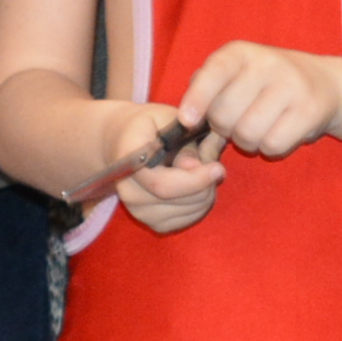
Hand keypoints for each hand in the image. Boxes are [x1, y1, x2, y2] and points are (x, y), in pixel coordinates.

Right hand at [104, 102, 225, 236]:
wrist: (123, 141)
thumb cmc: (151, 125)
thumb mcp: (167, 117)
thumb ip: (183, 136)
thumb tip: (194, 166)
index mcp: (127, 158)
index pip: (163, 184)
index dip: (195, 180)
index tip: (218, 168)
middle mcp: (127, 190)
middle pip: (177, 200)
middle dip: (206, 185)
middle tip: (215, 166)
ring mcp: (137, 210)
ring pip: (186, 212)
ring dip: (206, 194)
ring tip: (204, 173)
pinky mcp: (151, 223)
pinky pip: (186, 221)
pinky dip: (200, 205)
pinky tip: (198, 187)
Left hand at [180, 41, 341, 160]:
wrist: (323, 82)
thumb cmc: (265, 84)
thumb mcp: (235, 73)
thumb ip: (207, 86)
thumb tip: (186, 117)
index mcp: (240, 52)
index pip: (213, 73)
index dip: (197, 99)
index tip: (187, 121)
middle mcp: (267, 63)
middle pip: (224, 115)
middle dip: (225, 129)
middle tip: (239, 122)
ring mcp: (292, 85)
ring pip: (247, 134)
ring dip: (247, 142)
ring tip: (259, 129)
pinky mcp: (310, 110)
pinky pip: (273, 145)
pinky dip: (270, 148)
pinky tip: (278, 134)